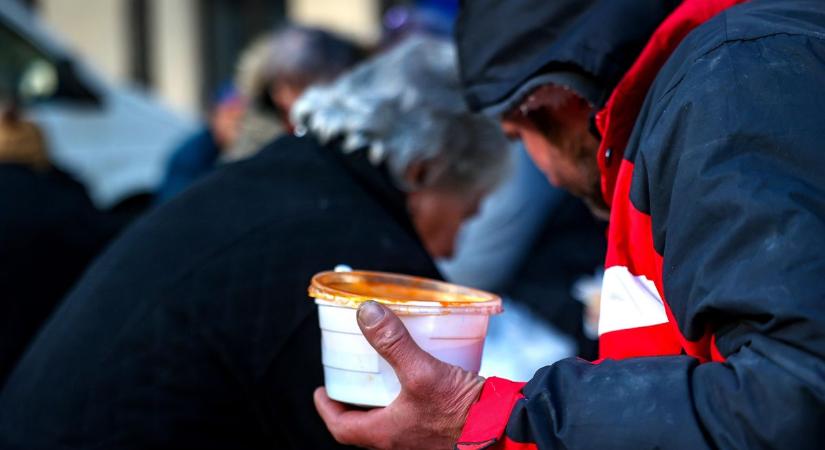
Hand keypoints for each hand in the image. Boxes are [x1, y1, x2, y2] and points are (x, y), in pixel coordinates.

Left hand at [314, 301, 484, 449]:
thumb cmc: (461, 411)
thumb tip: (365, 313)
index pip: (342, 428)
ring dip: (382, 400)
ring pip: (390, 421)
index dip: (327, 408)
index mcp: (386, 434)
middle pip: (365, 425)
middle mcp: (401, 441)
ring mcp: (422, 438)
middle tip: (352, 379)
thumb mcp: (422, 371)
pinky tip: (421, 376)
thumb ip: (393, 342)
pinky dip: (408, 398)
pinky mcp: (442, 430)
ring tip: (383, 373)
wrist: (502, 428)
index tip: (321, 391)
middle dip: (355, 402)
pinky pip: (415, 416)